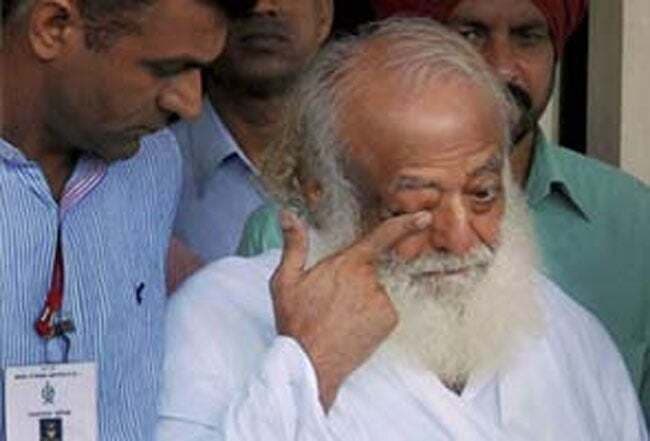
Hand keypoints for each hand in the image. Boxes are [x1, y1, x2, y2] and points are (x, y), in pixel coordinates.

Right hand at [270, 210, 432, 409]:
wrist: (311, 364)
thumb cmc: (297, 322)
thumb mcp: (285, 280)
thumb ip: (294, 244)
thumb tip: (287, 213)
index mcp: (347, 263)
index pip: (382, 236)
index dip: (405, 224)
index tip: (424, 217)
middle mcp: (370, 279)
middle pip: (369, 270)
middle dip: (352, 281)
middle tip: (329, 303)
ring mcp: (382, 301)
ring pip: (375, 292)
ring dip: (361, 300)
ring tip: (338, 318)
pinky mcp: (389, 320)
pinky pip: (383, 310)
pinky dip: (370, 316)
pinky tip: (351, 327)